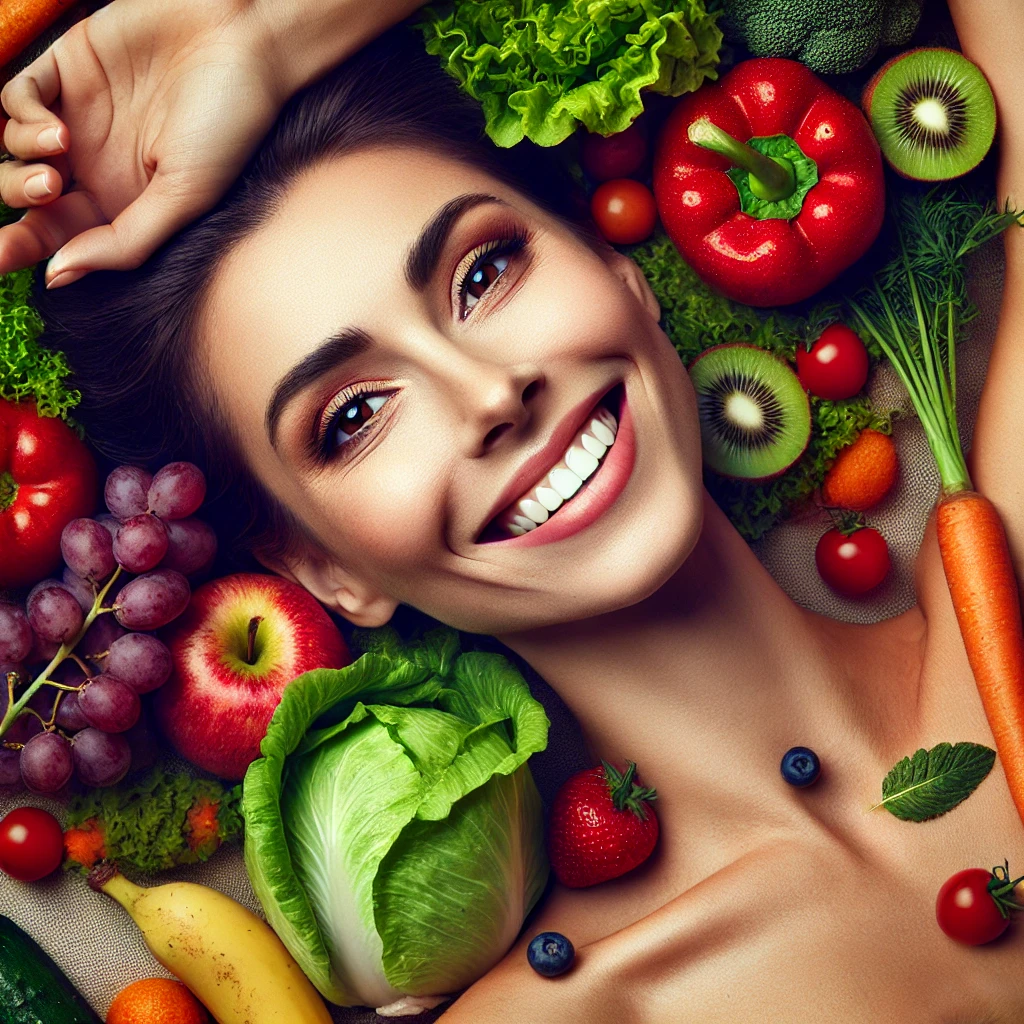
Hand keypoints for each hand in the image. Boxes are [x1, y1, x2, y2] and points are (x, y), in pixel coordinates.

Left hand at [0, 0, 288, 286]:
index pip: (60, 234)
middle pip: (26, 197)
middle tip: (48, 188)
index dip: (21, 248)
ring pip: (13, 149)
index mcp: (126, 203)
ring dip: (19, 157)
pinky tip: (53, 123)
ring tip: (59, 146)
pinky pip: (16, 98)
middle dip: (18, 199)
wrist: (243, 42)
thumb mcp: (184, 199)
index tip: (0, 258)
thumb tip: (57, 276)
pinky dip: (21, 114)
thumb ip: (124, 243)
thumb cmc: (229, 128)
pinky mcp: (68, 67)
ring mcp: (80, 116)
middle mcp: (98, 164)